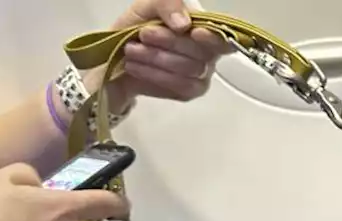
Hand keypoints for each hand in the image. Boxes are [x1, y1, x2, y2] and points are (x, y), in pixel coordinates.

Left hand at [107, 0, 231, 104]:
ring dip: (157, 58)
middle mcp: (209, 53)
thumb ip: (167, 4)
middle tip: (143, 34)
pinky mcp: (190, 91)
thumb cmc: (137, 26)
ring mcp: (202, 74)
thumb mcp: (148, 5)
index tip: (195, 33)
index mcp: (204, 29)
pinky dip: (155, 75)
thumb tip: (183, 24)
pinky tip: (136, 66)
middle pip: (202, 52)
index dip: (214, 37)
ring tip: (132, 50)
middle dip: (169, 42)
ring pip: (190, 70)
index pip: (223, 37)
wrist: (117, 54)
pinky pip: (182, 86)